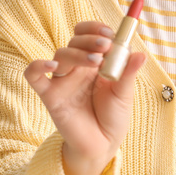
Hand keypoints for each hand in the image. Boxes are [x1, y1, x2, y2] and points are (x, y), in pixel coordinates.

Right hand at [23, 22, 144, 174]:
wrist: (103, 145)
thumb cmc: (113, 117)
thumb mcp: (124, 93)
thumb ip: (128, 72)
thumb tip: (141, 54)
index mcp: (94, 62)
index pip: (88, 34)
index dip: (95, 29)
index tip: (109, 32)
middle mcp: (77, 68)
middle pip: (74, 41)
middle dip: (90, 39)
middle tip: (105, 46)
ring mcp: (62, 81)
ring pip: (61, 54)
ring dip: (78, 53)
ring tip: (96, 61)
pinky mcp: (50, 96)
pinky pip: (34, 76)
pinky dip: (37, 66)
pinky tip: (50, 65)